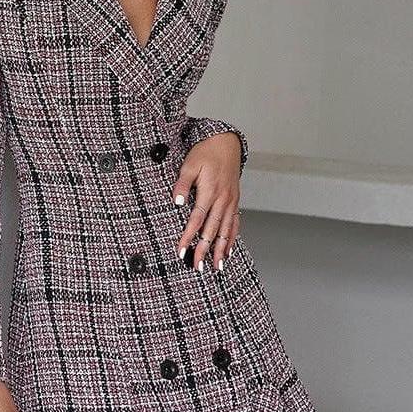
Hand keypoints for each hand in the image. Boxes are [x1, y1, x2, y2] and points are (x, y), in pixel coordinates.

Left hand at [172, 131, 241, 271]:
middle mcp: (223, 199)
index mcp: (210, 191)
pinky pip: (235, 224)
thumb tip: (177, 203)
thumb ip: (182, 185)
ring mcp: (231, 201)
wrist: (226, 143)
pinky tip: (229, 251)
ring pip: (226, 230)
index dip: (189, 237)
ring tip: (216, 267)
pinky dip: (232, 239)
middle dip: (204, 250)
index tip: (181, 252)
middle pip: (212, 230)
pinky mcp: (235, 201)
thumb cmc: (205, 153)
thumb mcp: (189, 164)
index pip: (197, 219)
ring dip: (221, 250)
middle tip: (198, 268)